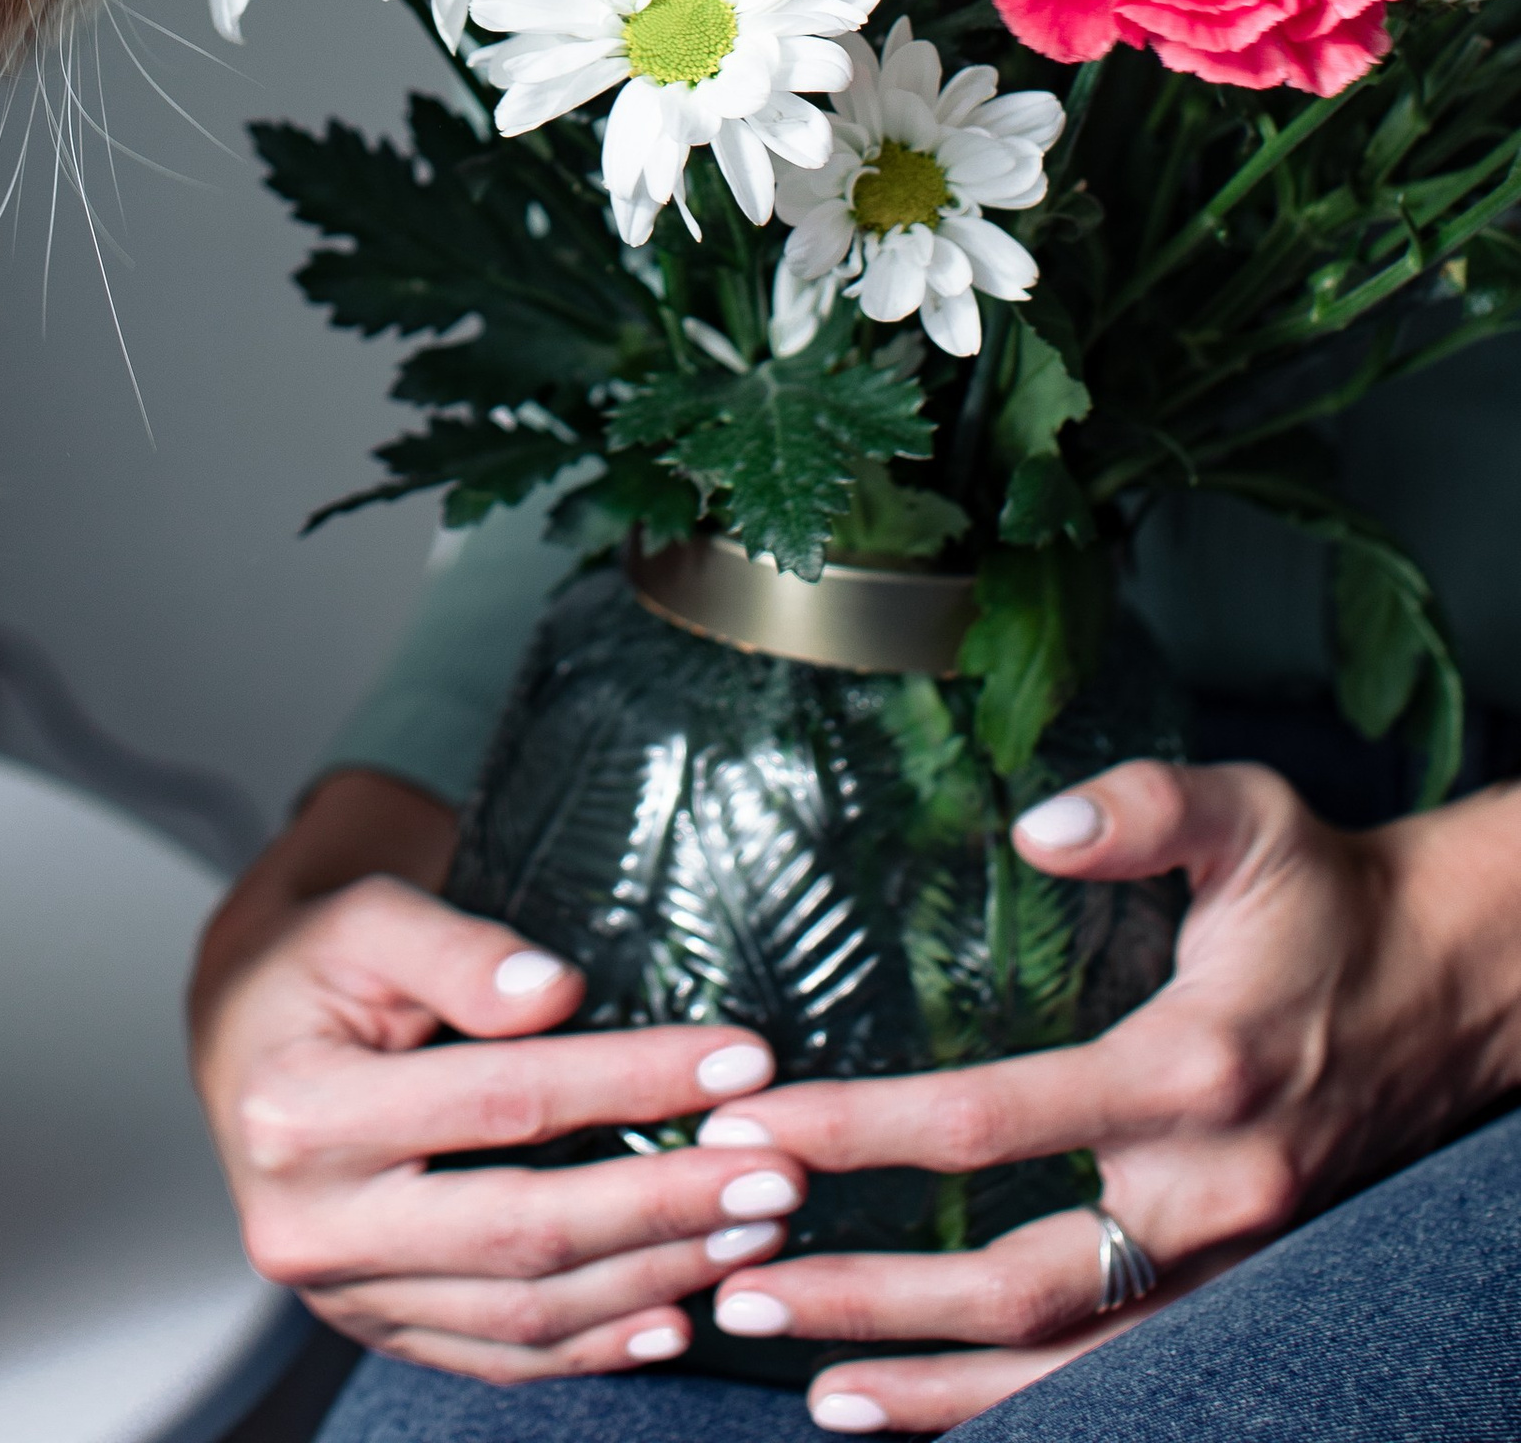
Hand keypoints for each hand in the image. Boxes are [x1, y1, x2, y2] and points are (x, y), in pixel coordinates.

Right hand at [189, 768, 804, 1379]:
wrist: (244, 1042)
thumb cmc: (314, 970)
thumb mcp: (366, 918)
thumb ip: (457, 949)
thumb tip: (557, 992)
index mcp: (300, 1110)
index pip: (502, 1101)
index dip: (629, 1081)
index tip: (737, 1062)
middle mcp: (311, 1224)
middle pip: (523, 1230)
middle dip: (666, 1207)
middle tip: (775, 1175)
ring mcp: (344, 1295)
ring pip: (524, 1313)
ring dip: (652, 1278)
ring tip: (752, 1233)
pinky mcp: (379, 1329)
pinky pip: (499, 1358)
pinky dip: (594, 1347)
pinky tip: (672, 1316)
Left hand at [690, 757, 1520, 1432]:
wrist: (1453, 990)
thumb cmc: (1328, 898)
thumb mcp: (1247, 814)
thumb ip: (1142, 808)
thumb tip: (1038, 825)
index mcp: (1190, 1072)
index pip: (995, 1123)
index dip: (864, 1130)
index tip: (757, 1128)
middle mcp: (1209, 1192)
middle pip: (1017, 1284)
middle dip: (871, 1297)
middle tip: (741, 1287)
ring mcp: (1227, 1262)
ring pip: (1069, 1365)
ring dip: (936, 1386)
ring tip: (815, 1392)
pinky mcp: (1233, 1289)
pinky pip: (1121, 1376)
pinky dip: (1024, 1406)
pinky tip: (933, 1408)